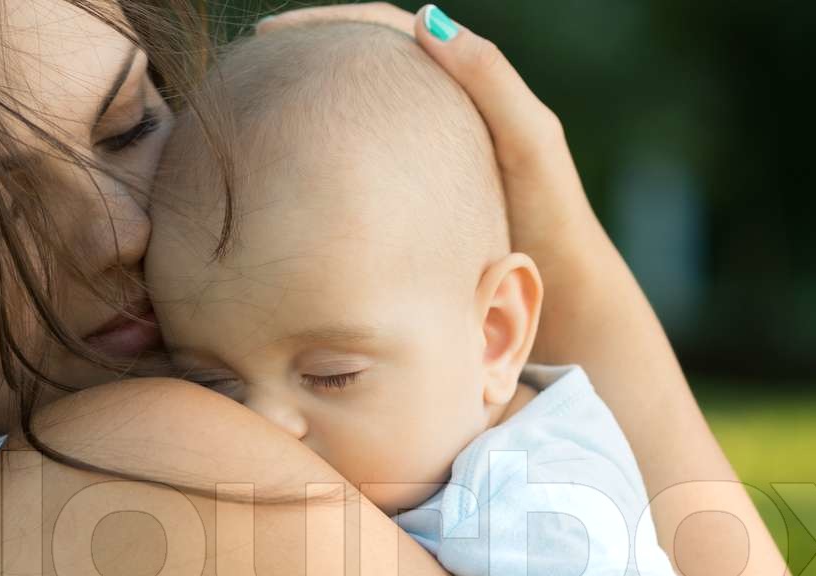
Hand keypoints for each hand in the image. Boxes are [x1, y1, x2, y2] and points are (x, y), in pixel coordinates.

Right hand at [258, 4, 621, 365]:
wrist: (567, 307)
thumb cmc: (553, 227)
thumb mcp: (530, 146)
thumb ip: (491, 83)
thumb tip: (425, 20)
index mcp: (465, 88)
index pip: (386, 31)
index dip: (328, 24)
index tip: (271, 36)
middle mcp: (440, 118)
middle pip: (361, 70)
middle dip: (305, 62)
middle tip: (248, 70)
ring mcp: (422, 166)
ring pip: (353, 124)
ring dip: (306, 116)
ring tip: (252, 121)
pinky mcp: (412, 210)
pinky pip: (353, 176)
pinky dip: (316, 171)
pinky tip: (282, 189)